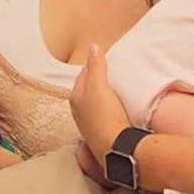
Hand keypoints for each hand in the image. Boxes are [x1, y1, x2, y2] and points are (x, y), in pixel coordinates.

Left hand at [69, 44, 129, 164]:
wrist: (114, 146)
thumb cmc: (104, 115)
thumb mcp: (99, 85)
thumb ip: (96, 65)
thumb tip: (93, 47)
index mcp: (76, 96)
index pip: (84, 73)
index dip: (94, 63)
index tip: (105, 57)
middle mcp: (79, 110)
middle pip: (88, 88)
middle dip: (97, 78)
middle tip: (111, 70)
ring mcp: (89, 122)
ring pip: (94, 101)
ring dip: (103, 93)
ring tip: (115, 86)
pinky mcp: (100, 131)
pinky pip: (103, 113)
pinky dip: (108, 106)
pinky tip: (117, 106)